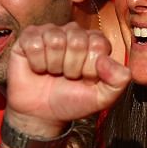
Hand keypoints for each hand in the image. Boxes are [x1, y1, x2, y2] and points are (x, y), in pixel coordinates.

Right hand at [4, 24, 129, 132]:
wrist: (42, 114)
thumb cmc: (72, 101)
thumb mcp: (103, 97)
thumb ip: (118, 80)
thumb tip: (105, 60)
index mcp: (94, 42)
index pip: (98, 44)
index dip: (90, 67)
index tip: (84, 79)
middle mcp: (73, 33)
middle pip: (77, 41)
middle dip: (71, 67)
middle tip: (66, 77)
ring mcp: (50, 33)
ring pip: (55, 40)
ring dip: (53, 65)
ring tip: (52, 72)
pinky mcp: (28, 38)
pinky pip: (34, 42)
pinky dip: (36, 62)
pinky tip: (37, 68)